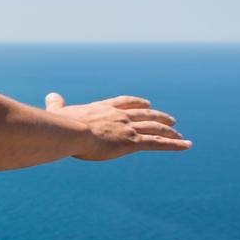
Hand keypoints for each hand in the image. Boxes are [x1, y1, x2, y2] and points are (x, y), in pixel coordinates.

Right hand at [45, 93, 190, 159]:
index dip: (138, 103)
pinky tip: (187, 145)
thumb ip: (57, 104)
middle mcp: (119, 115)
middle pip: (145, 114)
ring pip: (155, 128)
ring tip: (180, 134)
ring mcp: (127, 128)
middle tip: (171, 120)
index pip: (125, 102)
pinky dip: (175, 144)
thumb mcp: (58, 111)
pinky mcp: (132, 142)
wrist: (69, 132)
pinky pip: (158, 143)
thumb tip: (51, 95)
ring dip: (169, 131)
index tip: (147, 104)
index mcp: (102, 108)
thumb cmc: (59, 124)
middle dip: (159, 117)